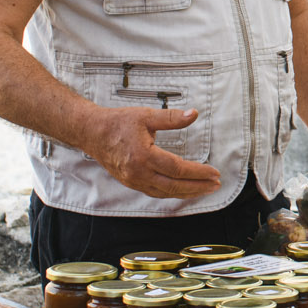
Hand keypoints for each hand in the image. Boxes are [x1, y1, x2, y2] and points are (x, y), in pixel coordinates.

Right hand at [84, 105, 223, 198]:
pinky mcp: (131, 182)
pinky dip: (172, 193)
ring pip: (165, 193)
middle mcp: (139, 173)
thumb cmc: (117, 123)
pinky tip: (183, 190)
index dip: (199, 172)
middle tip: (215, 185)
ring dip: (187, 193)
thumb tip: (193, 114)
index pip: (178, 169)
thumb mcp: (146, 116)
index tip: (214, 172)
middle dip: (198, 187)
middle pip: (174, 186)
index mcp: (144, 156)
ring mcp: (134, 180)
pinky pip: (156, 192)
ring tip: (205, 189)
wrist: (91, 133)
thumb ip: (172, 118)